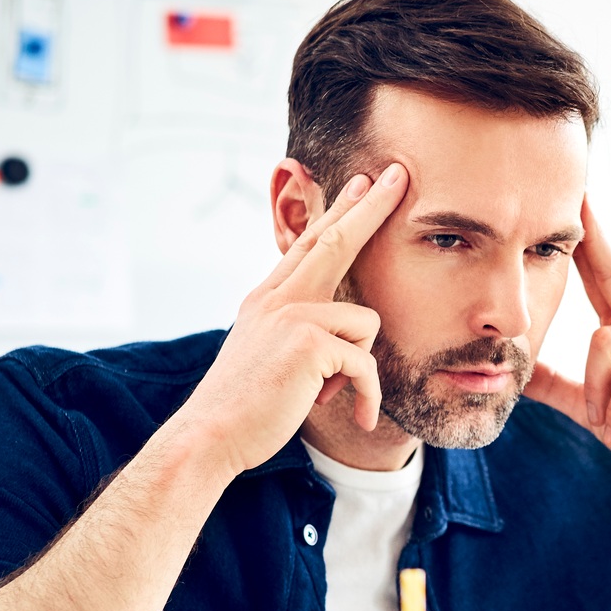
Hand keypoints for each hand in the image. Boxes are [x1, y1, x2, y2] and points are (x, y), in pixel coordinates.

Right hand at [167, 165, 408, 478]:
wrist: (211, 435)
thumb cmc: (246, 408)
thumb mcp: (270, 357)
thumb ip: (299, 335)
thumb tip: (342, 334)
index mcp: (268, 299)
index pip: (311, 244)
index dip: (340, 212)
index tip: (363, 184)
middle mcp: (278, 298)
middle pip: (335, 240)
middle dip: (371, 206)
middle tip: (398, 175)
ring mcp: (292, 315)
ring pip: (366, 324)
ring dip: (360, 368)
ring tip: (328, 394)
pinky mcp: (309, 343)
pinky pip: (366, 364)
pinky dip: (367, 396)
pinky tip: (357, 416)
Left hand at [524, 200, 610, 496]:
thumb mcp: (598, 410)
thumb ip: (562, 388)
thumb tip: (519, 373)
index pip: (602, 279)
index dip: (588, 243)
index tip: (576, 205)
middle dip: (596, 235)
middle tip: (579, 194)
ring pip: (604, 341)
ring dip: (596, 391)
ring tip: (604, 423)